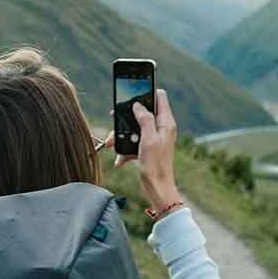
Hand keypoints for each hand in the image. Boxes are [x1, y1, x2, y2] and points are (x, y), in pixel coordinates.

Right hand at [107, 89, 180, 215]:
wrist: (157, 190)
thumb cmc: (156, 166)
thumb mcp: (148, 139)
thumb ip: (144, 119)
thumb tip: (138, 104)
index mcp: (166, 123)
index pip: (159, 96)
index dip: (146, 90)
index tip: (132, 89)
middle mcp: (161, 128)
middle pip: (142, 112)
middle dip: (126, 117)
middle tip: (114, 118)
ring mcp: (154, 139)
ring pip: (134, 128)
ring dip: (121, 136)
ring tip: (111, 144)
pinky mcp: (147, 149)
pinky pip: (132, 143)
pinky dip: (124, 150)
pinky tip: (119, 160)